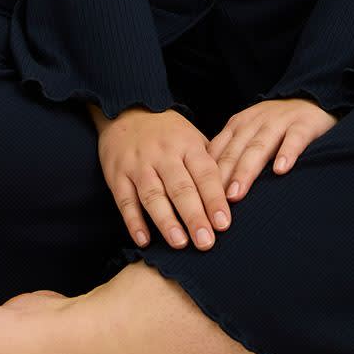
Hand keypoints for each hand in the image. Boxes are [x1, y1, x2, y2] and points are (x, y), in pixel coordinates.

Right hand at [96, 106, 233, 251]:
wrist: (127, 110)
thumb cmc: (168, 133)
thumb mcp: (192, 138)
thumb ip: (210, 163)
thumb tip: (235, 193)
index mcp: (187, 145)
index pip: (204, 173)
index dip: (214, 199)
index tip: (224, 224)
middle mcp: (163, 154)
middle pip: (180, 187)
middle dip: (194, 216)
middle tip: (206, 242)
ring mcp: (138, 164)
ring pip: (153, 195)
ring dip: (166, 221)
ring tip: (180, 243)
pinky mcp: (117, 174)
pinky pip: (125, 200)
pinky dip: (133, 221)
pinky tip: (144, 240)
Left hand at [206, 98, 338, 200]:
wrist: (310, 100)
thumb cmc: (274, 126)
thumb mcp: (249, 134)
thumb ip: (231, 154)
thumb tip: (208, 189)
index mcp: (238, 126)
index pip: (218, 151)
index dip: (207, 175)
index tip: (199, 200)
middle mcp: (255, 122)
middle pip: (235, 151)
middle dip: (222, 177)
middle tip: (213, 203)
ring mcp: (279, 122)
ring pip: (259, 147)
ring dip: (246, 170)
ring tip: (236, 193)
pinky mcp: (303, 124)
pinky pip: (294, 138)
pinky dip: (286, 153)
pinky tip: (280, 169)